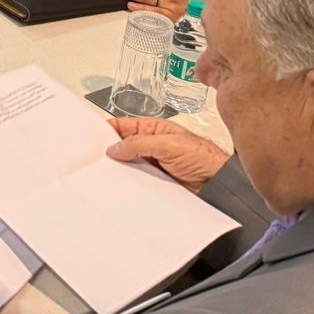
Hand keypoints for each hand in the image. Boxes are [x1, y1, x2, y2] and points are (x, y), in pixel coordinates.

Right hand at [106, 118, 228, 191]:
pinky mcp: (156, 183)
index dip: (107, 130)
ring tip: (107, 174)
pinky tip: (122, 187)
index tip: (92, 138)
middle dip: (111, 152)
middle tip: (96, 159)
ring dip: (120, 170)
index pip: (123, 126)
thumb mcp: (168, 144)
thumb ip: (139, 143)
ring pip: (129, 166)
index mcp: (154, 130)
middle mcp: (152, 146)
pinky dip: (129, 184)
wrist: (221, 186)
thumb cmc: (205, 158)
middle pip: (123, 147)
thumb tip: (115, 147)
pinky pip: (137, 181)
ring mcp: (154, 165)